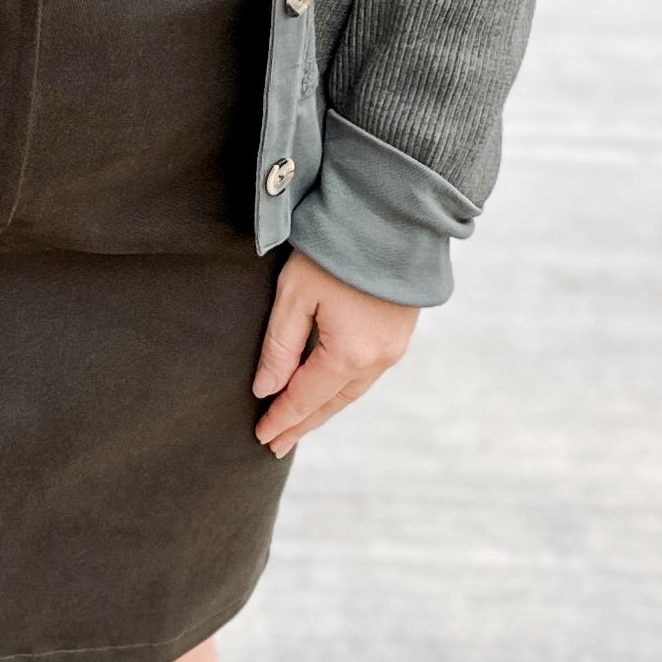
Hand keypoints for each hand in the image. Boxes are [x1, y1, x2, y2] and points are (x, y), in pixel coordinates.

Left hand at [252, 251, 416, 456]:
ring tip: (299, 424)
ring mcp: (393, 348)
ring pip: (351, 391)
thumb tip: (266, 389)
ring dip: (323, 408)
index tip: (260, 436)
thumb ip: (280, 346)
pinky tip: (329, 390)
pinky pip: (366, 374)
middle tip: (276, 445)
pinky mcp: (400, 333)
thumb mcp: (296, 294)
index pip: (305, 398)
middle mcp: (377, 359)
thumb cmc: (338, 249)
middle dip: (302, 423)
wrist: (393, 216)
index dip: (281, 418)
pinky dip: (342, 388)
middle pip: (331, 402)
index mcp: (349, 354)